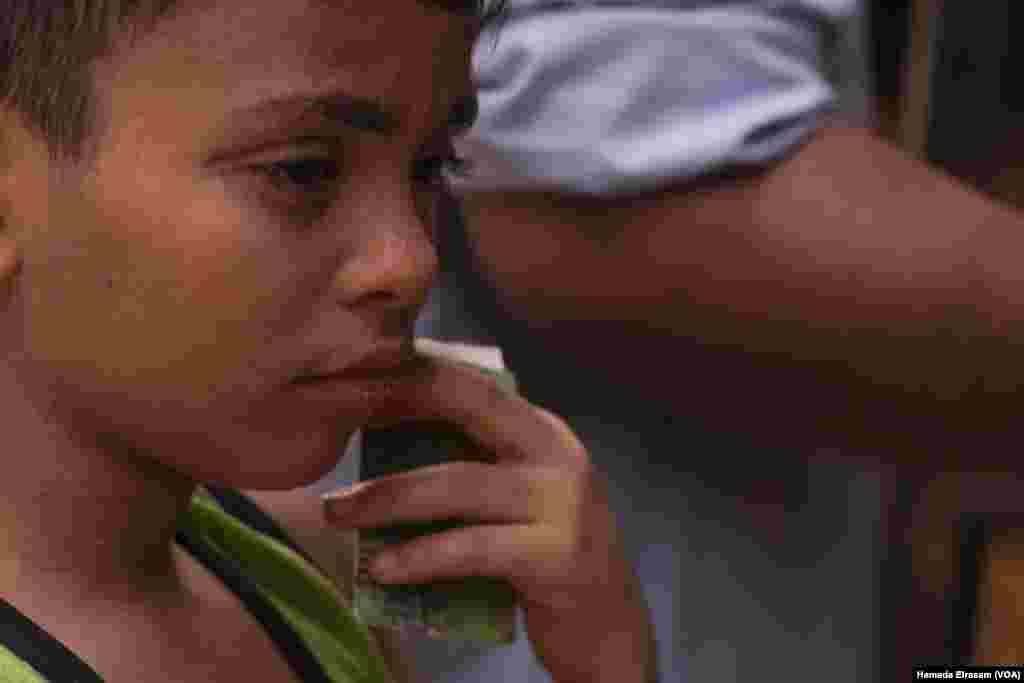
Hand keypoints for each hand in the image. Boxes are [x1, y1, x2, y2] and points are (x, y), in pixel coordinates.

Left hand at [322, 356, 657, 682]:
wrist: (607, 624)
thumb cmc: (541, 554)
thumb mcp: (510, 496)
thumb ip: (467, 463)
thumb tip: (378, 439)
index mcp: (538, 429)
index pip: (468, 381)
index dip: (408, 372)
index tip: (349, 375)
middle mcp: (554, 451)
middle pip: (468, 404)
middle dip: (394, 400)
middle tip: (333, 409)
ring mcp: (560, 500)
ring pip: (457, 483)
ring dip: (386, 497)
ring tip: (335, 512)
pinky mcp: (556, 554)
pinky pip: (472, 548)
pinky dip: (420, 556)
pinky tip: (381, 568)